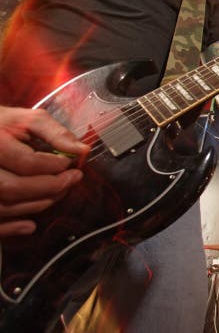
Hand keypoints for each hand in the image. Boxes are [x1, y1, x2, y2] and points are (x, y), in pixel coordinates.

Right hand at [0, 106, 87, 236]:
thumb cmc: (2, 126)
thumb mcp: (28, 120)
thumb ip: (56, 133)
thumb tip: (82, 151)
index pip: (26, 162)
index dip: (54, 166)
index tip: (70, 164)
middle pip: (14, 188)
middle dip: (50, 188)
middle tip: (72, 179)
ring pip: (4, 206)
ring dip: (38, 205)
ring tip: (59, 193)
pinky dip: (11, 228)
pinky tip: (30, 225)